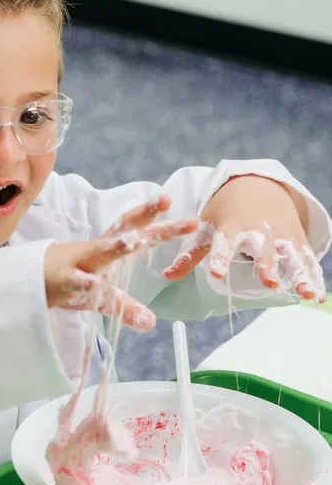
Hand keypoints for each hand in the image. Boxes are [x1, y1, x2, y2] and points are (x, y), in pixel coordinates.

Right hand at [45, 194, 197, 331]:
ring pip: (100, 253)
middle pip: (123, 231)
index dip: (150, 214)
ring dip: (117, 247)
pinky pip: (78, 282)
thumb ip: (126, 306)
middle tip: (166, 201)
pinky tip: (97, 283)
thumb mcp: (99, 296)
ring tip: (136, 241)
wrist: (26, 282)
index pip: (130, 227)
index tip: (172, 202)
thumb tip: (151, 323)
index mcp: (104, 249)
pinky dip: (86, 283)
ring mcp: (79, 265)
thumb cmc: (65, 282)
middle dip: (145, 218)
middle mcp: (94, 251)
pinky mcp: (64, 282)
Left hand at [162, 175, 325, 302]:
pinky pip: (308, 259)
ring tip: (304, 295)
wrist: (258, 187)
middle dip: (267, 264)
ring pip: (292, 255)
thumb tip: (167, 275)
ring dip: (299, 274)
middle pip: (264, 248)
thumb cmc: (227, 215)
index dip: (221, 257)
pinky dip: (314, 277)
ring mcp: (282, 234)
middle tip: (269, 283)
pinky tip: (316, 297)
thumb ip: (190, 255)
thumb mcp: (207, 229)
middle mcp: (259, 229)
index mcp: (233, 226)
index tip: (217, 273)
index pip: (225, 242)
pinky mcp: (297, 240)